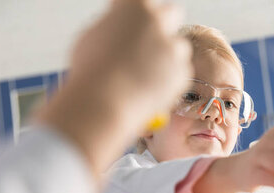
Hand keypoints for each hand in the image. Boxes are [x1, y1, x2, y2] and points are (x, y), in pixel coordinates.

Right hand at [70, 0, 191, 122]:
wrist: (104, 101)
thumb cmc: (92, 71)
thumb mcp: (94, 35)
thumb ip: (115, 27)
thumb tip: (120, 30)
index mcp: (135, 5)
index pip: (141, 1)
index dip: (134, 12)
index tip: (129, 21)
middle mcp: (159, 21)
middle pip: (171, 13)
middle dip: (163, 25)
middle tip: (149, 41)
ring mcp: (173, 47)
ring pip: (178, 46)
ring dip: (168, 55)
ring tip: (145, 73)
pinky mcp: (182, 73)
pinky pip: (180, 73)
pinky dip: (169, 80)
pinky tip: (149, 88)